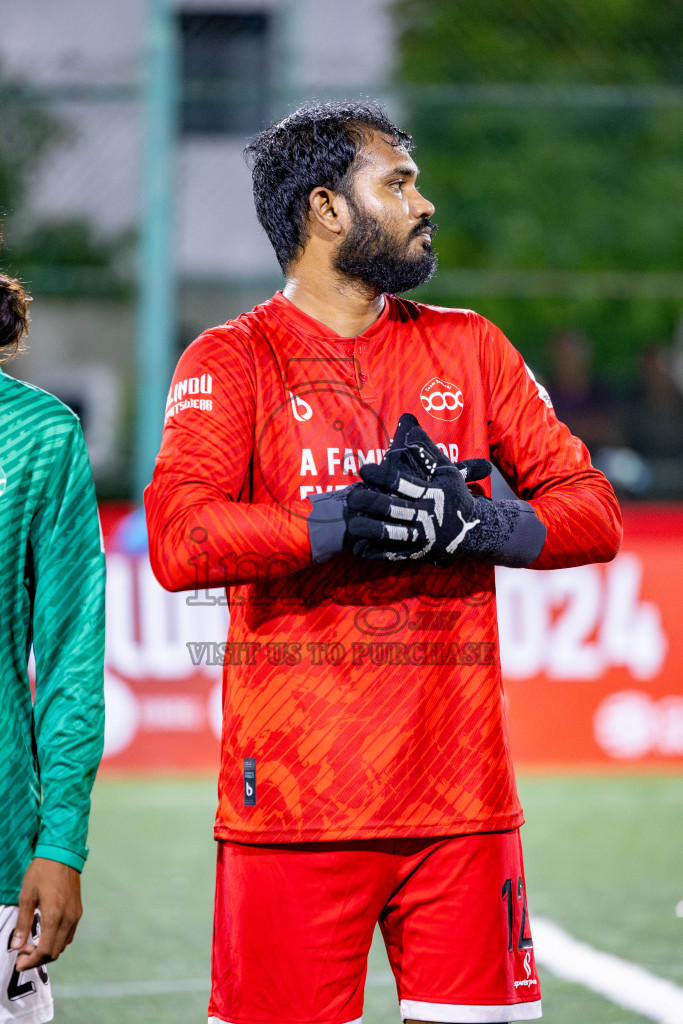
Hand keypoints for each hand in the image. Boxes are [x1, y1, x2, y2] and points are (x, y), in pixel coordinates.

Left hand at [11, 858, 81, 969]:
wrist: (63, 853)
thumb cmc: (42, 872)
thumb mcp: (26, 895)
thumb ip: (23, 923)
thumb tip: (17, 946)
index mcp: (54, 916)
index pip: (45, 950)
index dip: (31, 961)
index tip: (18, 962)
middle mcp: (68, 919)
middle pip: (55, 951)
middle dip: (38, 958)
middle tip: (22, 952)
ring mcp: (75, 915)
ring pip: (63, 944)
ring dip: (48, 950)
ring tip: (32, 943)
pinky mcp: (78, 910)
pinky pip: (69, 934)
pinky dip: (57, 940)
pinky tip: (45, 933)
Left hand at [305, 413, 484, 563]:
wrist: (472, 531)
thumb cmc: (454, 495)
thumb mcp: (447, 471)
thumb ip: (427, 451)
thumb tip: (411, 427)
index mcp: (433, 494)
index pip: (404, 483)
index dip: (383, 475)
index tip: (364, 469)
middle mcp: (427, 516)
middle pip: (394, 509)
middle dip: (371, 502)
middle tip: (352, 496)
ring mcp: (422, 537)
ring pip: (392, 534)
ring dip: (370, 529)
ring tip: (352, 524)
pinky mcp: (417, 553)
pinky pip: (393, 555)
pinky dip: (376, 553)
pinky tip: (358, 548)